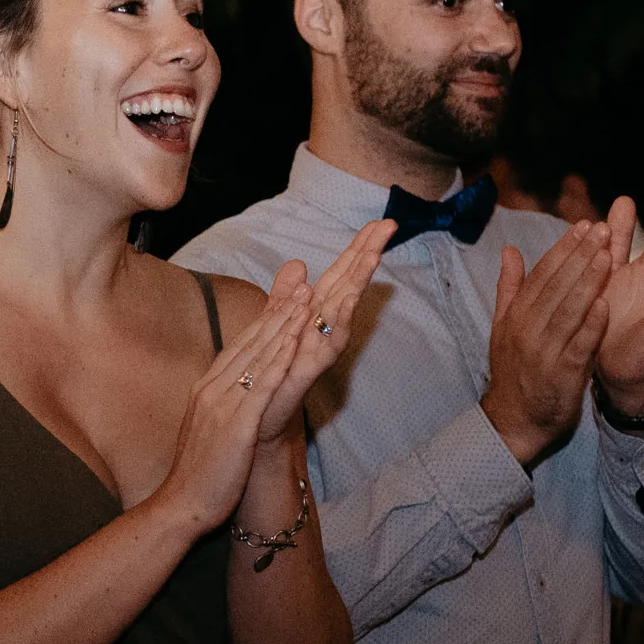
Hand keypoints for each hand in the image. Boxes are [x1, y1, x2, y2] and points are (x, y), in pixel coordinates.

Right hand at [155, 279, 312, 533]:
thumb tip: (236, 391)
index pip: (241, 346)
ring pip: (258, 356)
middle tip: (303, 284)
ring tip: (306, 301)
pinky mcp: (236, 424)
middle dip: (279, 312)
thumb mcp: (210, 427)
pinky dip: (279, 360)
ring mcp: (223, 404)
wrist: (180, 504)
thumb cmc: (199, 472)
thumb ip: (223, 404)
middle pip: (251, 342)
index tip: (287, 297)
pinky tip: (295, 343)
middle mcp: (214, 388)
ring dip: (283, 326)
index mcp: (208, 388)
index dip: (266, 320)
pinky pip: (262, 386)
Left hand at [251, 219, 394, 445]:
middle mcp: (321, 328)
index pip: (340, 274)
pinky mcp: (308, 370)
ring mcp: (318, 348)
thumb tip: (297, 263)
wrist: (253, 421)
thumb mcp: (274, 326)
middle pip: (348, 283)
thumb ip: (285, 296)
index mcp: (312, 314)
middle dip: (368, 254)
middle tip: (390, 225)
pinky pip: (327, 343)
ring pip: (344, 309)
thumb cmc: (269, 377)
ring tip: (373, 254)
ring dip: (359, 281)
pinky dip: (338, 320)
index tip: (379, 222)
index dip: (358, 248)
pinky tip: (347, 300)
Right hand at [482, 222, 615, 466]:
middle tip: (602, 229)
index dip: (564, 248)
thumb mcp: (503, 327)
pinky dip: (591, 326)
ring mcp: (543, 352)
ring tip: (607, 255)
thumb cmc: (514, 371)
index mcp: (516, 314)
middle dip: (580, 255)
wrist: (514, 421)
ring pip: (568, 311)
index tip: (584, 225)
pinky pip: (578, 347)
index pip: (542, 273)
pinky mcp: (561, 376)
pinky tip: (606, 305)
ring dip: (588, 282)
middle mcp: (527, 329)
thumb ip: (510, 287)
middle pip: (556, 286)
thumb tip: (509, 250)